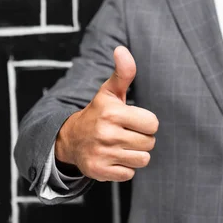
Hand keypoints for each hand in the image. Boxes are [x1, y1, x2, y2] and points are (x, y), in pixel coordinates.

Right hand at [55, 46, 158, 181]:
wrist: (70, 139)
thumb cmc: (98, 113)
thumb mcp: (110, 92)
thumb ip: (123, 72)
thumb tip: (122, 49)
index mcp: (112, 112)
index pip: (152, 123)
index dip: (146, 122)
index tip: (132, 120)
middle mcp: (106, 134)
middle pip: (149, 142)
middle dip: (142, 138)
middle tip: (125, 133)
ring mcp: (102, 154)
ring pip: (142, 159)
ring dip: (135, 154)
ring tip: (120, 145)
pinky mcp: (99, 171)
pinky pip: (130, 173)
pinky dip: (125, 168)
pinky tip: (113, 158)